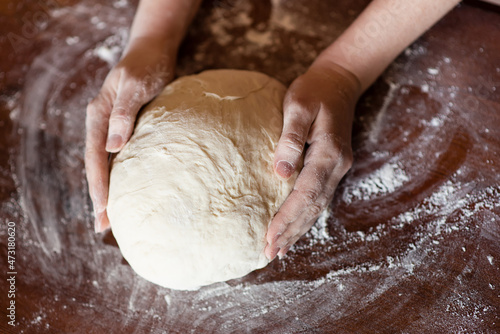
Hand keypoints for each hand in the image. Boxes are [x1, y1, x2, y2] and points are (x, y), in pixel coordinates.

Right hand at [85, 38, 175, 232]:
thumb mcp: (136, 85)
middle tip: (104, 227)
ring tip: (114, 218)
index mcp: (98, 116)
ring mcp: (114, 128)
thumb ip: (124, 114)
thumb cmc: (147, 66)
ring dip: (110, 191)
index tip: (104, 210)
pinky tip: (131, 191)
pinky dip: (123, 177)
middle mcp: (102, 125)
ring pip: (109, 166)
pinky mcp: (128, 130)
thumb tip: (114, 147)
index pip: (95, 157)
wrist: (154, 52)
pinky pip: (122, 159)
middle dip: (100, 197)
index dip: (99, 185)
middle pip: (98, 166)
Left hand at [264, 61, 360, 259]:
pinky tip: (294, 228)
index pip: (305, 195)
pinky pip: (318, 198)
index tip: (269, 238)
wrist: (338, 82)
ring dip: (299, 230)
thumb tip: (280, 172)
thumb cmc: (313, 90)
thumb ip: (290, 137)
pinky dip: (305, 217)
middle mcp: (337, 166)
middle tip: (270, 253)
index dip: (287, 219)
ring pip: (317, 207)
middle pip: (313, 208)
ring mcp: (337, 168)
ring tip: (280, 250)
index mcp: (329, 153)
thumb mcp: (298, 106)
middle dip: (291, 232)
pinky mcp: (331, 167)